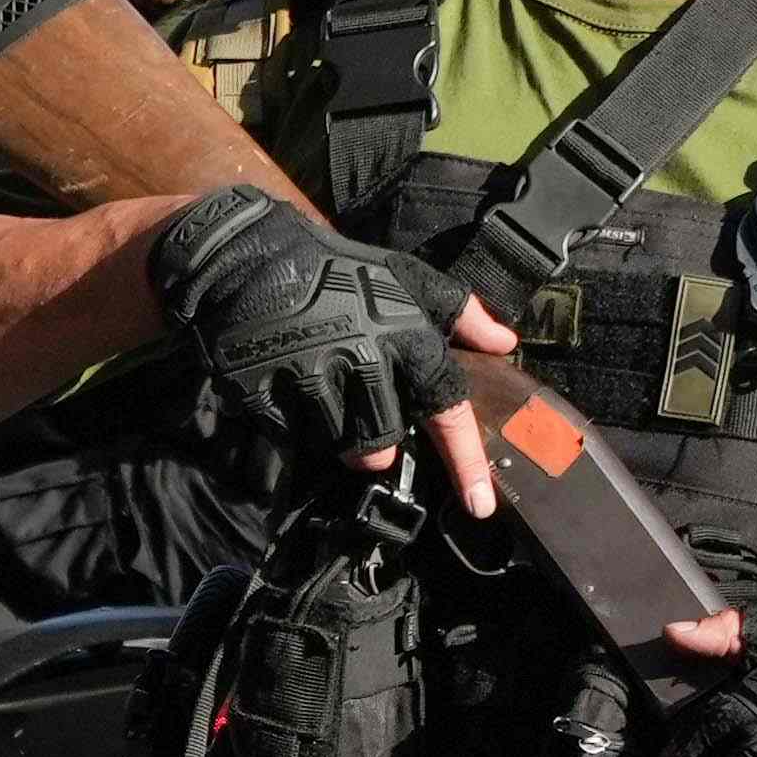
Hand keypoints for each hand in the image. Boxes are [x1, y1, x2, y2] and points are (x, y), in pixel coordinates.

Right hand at [146, 190, 468, 498]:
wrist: (250, 253)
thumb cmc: (339, 270)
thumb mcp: (407, 276)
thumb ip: (461, 312)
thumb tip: (506, 344)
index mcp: (403, 331)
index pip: (444, 405)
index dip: (465, 458)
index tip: (479, 504)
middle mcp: (360, 353)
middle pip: (384, 440)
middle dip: (379, 445)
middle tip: (366, 422)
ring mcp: (308, 372)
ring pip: (340, 446)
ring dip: (340, 440)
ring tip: (329, 405)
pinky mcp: (261, 386)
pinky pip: (290, 437)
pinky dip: (294, 428)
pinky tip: (292, 394)